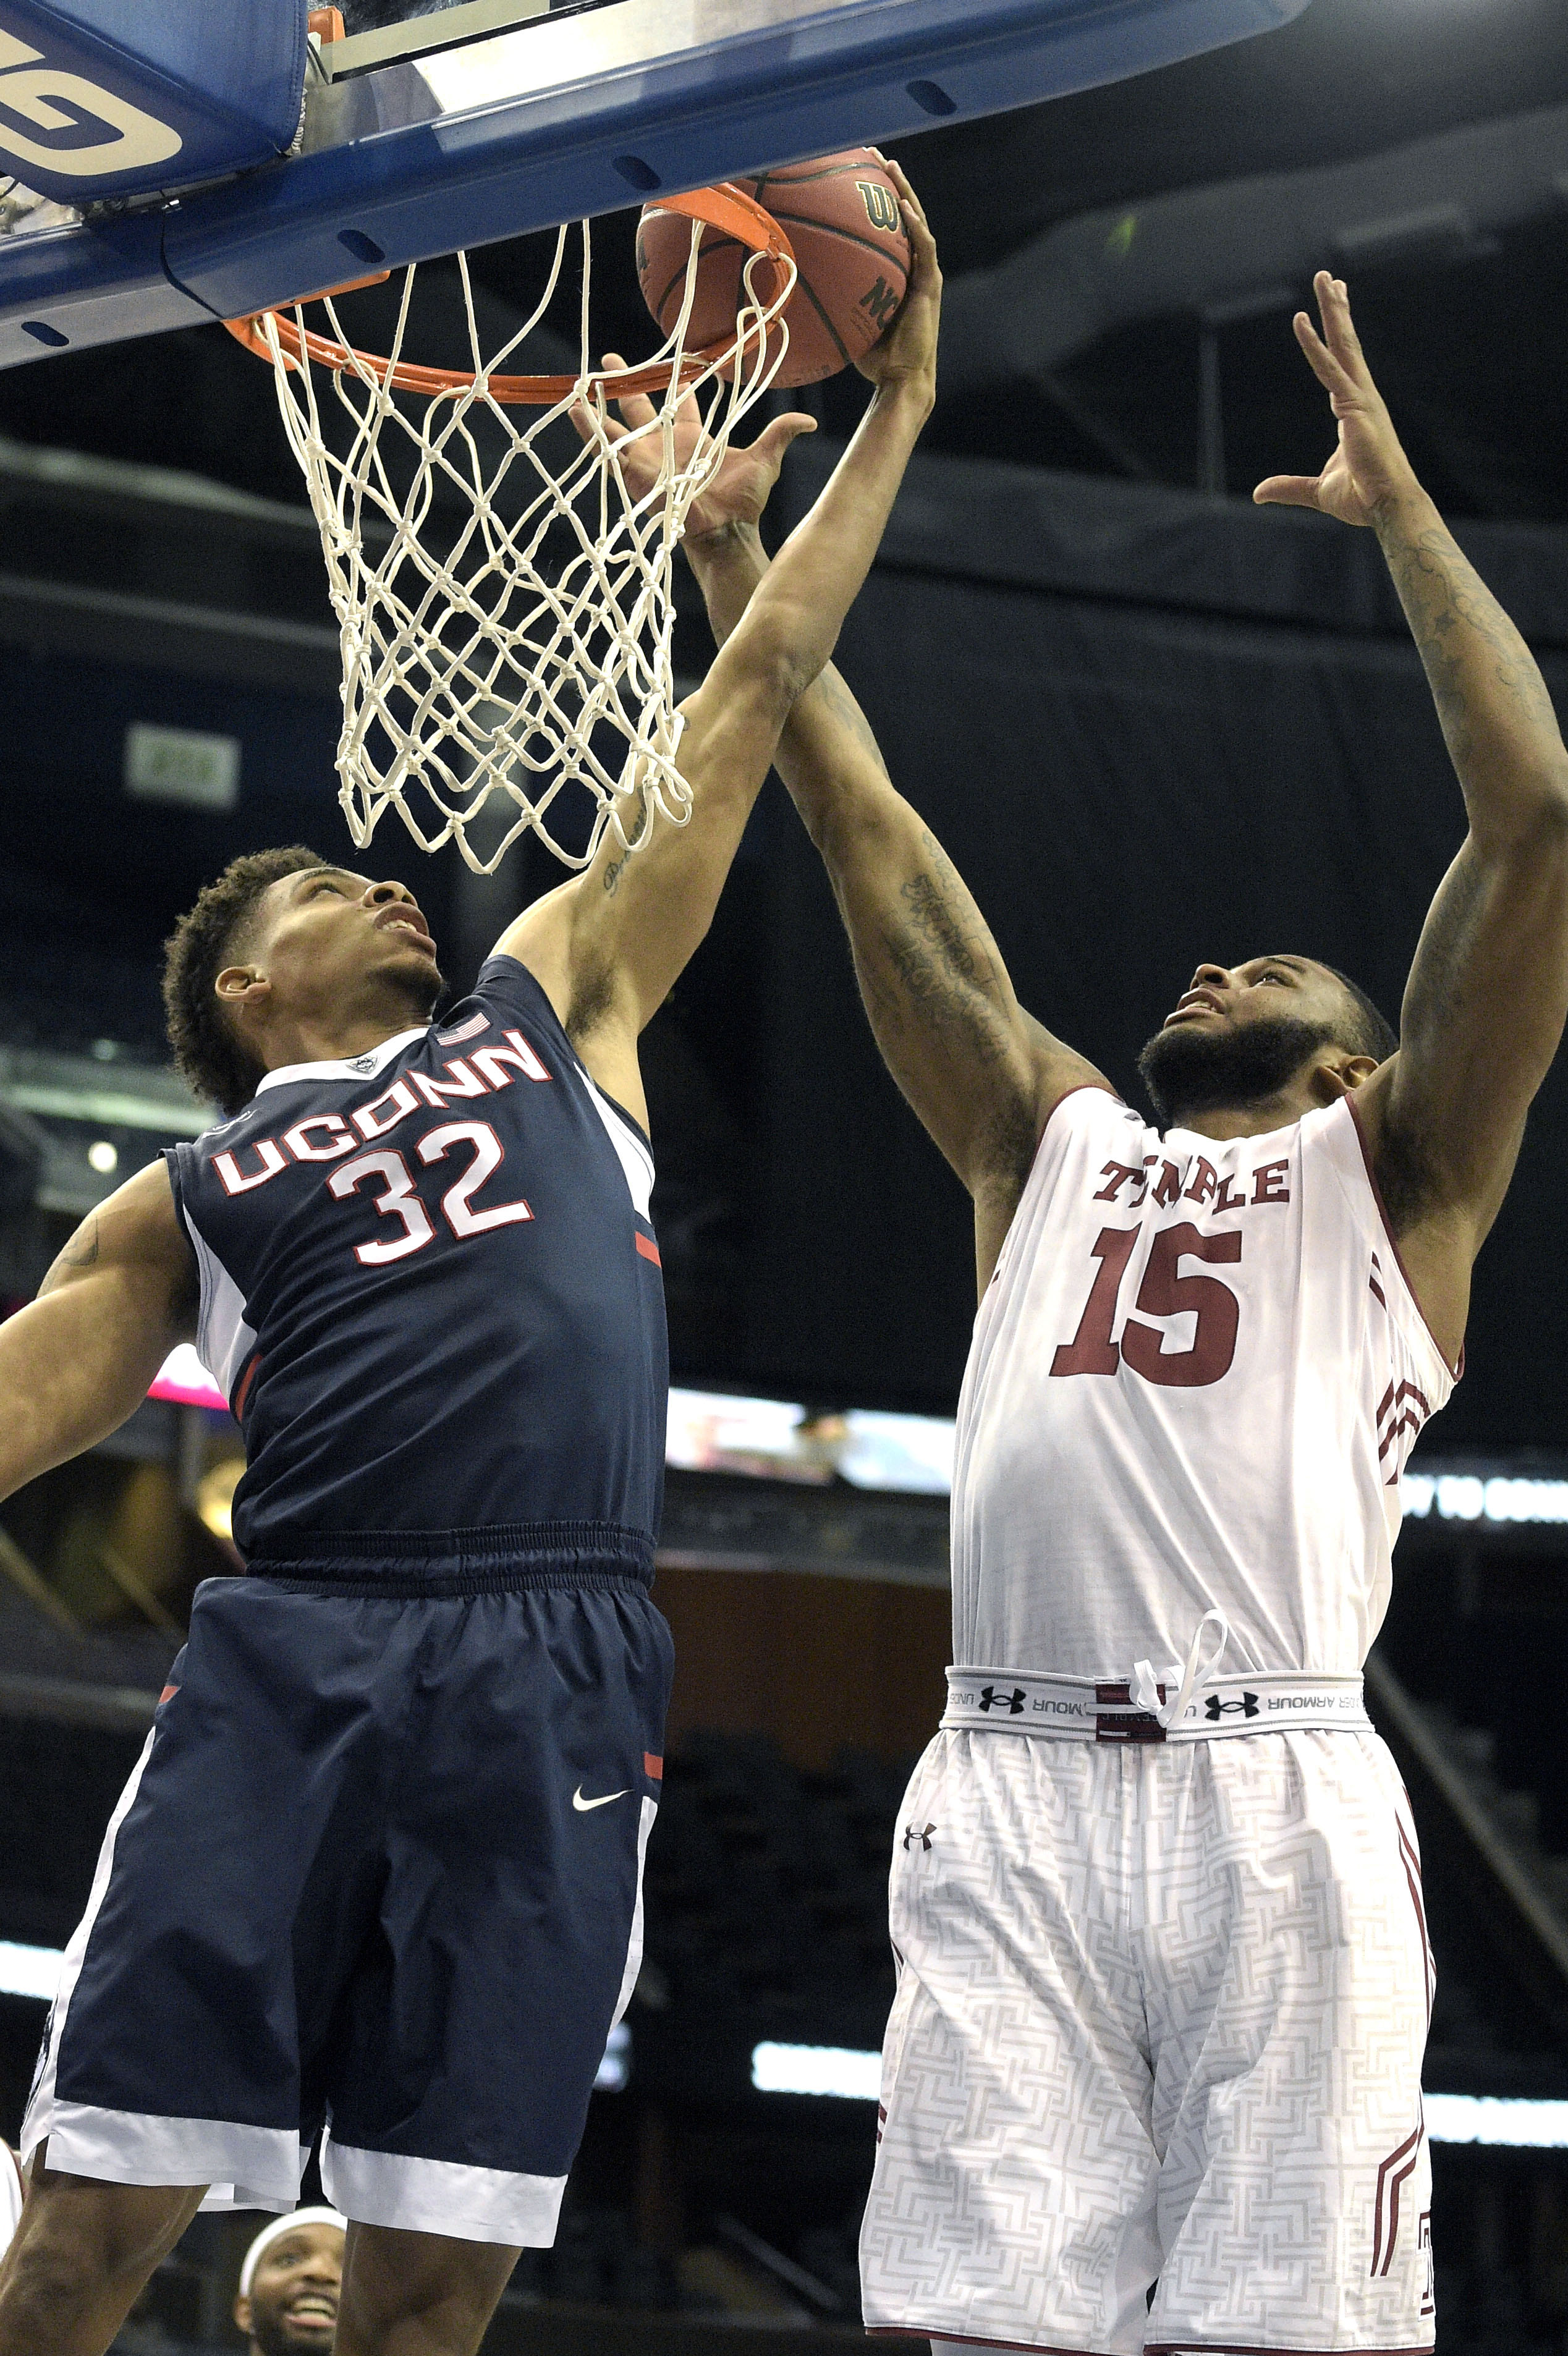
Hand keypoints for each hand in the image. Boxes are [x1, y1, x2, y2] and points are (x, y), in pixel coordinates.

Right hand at [571, 357, 814, 543]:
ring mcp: (647, 458)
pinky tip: (573, 409)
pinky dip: (589, 431)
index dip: (678, 381)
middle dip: (627, 383)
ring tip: (581, 380)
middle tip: (612, 360)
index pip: (682, 400)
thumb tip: (809, 422)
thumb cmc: (744, 502)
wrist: (725, 531)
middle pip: (642, 406)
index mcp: (694, 435)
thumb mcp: (764, 461)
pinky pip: (606, 450)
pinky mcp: (634, 472)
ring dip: (600, 403)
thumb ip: (780, 434)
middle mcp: (666, 444)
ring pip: (618, 425)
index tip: (673, 360)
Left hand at [855, 157, 939, 397]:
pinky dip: (915, 227)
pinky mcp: (931, 287)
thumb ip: (832, 298)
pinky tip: (903, 207)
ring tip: (889, 166)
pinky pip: (925, 249)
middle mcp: (912, 267)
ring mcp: (924, 275)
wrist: (900, 380)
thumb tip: (791, 286)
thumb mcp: (847, 319)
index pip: (886, 227)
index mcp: (896, 272)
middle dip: (889, 182)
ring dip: (905, 192)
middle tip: (871, 153)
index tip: (855, 173)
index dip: (875, 198)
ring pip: (917, 223)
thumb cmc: (873, 358)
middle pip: (903, 214)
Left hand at [1253, 271, 1420, 527]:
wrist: (1388, 508)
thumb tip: (1259, 494)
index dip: (1336, 336)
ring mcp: (1361, 397)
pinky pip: (1330, 368)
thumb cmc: (1363, 499)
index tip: (1336, 308)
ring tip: (1325, 278)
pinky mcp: (1355, 405)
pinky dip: (1314, 344)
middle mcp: (1361, 396)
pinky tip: (1302, 320)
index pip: (1341, 364)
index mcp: (1354, 410)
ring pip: (1343, 345)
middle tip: (1330, 278)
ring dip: (1333, 310)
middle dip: (1337, 309)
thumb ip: (1288, 487)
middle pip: (1346, 344)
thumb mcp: (1317, 491)